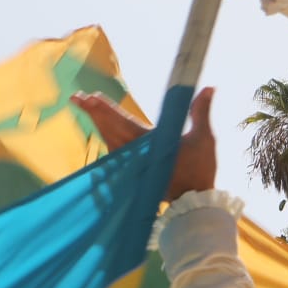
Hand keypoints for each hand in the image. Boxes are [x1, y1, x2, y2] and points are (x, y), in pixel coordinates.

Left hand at [70, 88, 216, 200]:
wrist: (194, 201)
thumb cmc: (200, 170)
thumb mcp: (203, 138)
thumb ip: (200, 111)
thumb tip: (210, 87)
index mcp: (149, 143)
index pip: (121, 122)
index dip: (105, 109)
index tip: (90, 97)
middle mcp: (135, 154)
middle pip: (109, 129)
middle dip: (93, 112)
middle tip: (77, 97)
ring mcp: (131, 164)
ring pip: (109, 139)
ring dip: (98, 122)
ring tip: (87, 106)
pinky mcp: (132, 171)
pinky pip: (114, 150)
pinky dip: (107, 136)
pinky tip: (102, 127)